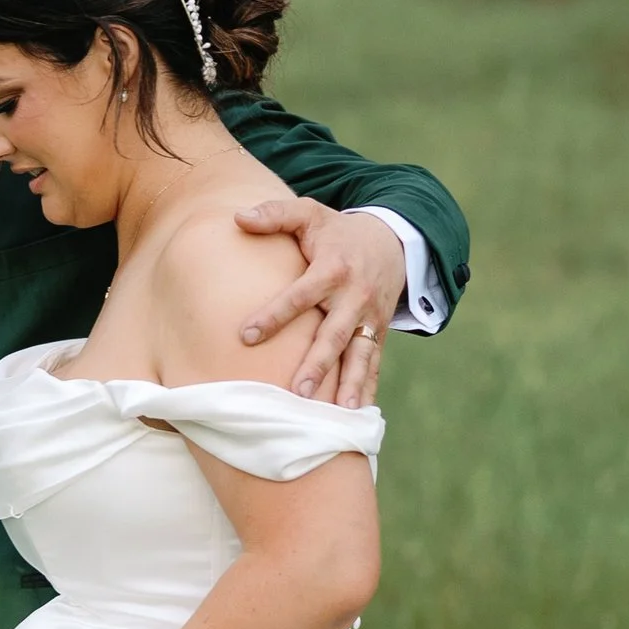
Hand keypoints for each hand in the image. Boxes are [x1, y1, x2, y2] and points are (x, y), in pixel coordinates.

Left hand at [231, 197, 408, 404]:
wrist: (391, 242)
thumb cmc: (338, 231)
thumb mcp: (309, 213)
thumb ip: (274, 214)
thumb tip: (237, 218)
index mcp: (332, 268)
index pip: (299, 295)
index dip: (273, 315)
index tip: (246, 335)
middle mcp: (354, 297)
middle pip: (334, 334)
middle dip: (317, 363)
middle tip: (297, 391)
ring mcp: (370, 317)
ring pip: (359, 355)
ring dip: (349, 385)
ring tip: (338, 414)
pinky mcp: (379, 332)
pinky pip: (373, 363)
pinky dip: (367, 388)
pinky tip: (358, 415)